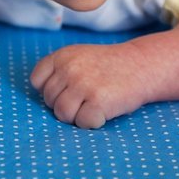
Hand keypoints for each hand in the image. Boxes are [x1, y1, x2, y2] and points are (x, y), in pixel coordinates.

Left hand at [30, 42, 146, 128]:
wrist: (142, 65)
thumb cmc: (108, 66)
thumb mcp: (79, 57)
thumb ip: (58, 71)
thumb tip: (43, 97)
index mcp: (62, 56)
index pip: (37, 81)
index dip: (51, 90)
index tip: (68, 90)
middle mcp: (69, 68)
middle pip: (50, 101)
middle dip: (66, 104)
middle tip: (87, 97)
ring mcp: (83, 84)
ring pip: (62, 114)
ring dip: (77, 116)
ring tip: (93, 104)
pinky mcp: (97, 101)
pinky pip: (82, 123)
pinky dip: (93, 122)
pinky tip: (104, 109)